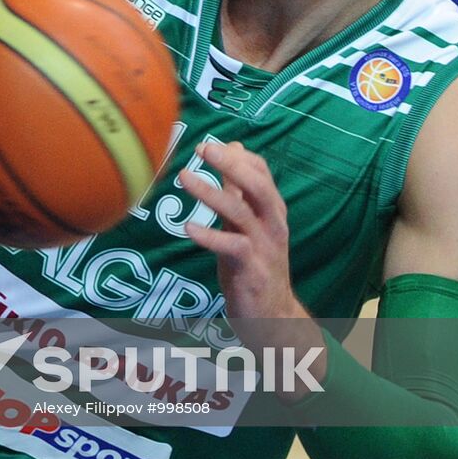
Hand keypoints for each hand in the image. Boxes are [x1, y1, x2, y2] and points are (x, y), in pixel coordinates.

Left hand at [181, 141, 326, 399]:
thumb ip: (237, 192)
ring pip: (241, 212)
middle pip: (258, 186)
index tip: (212, 142)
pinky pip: (232, 247)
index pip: (261, 173)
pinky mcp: (252, 270)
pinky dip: (210, 236)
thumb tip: (230, 151)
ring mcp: (264, 246)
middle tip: (203, 148)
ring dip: (211, 193)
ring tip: (184, 177)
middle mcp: (272, 224)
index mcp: (271, 210)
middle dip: (232, 165)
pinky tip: (188, 226)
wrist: (273, 316)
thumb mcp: (245, 225)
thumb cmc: (254, 264)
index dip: (238, 156)